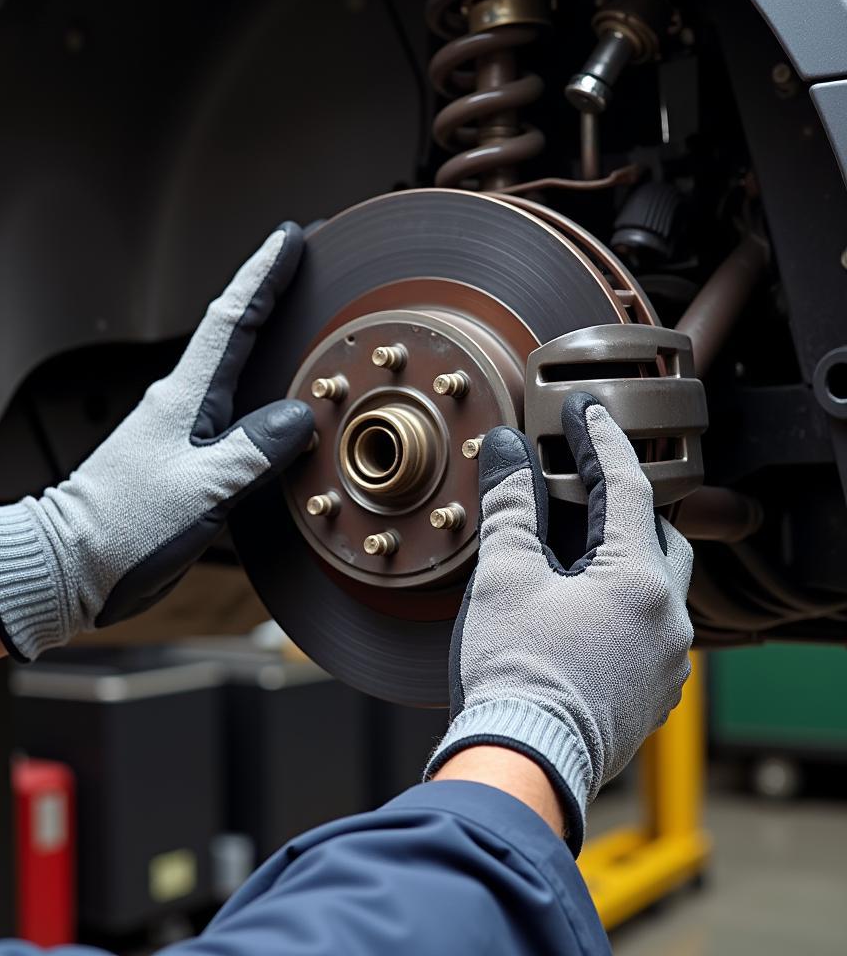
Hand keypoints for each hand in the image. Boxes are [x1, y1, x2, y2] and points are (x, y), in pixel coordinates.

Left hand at [0, 224, 313, 659]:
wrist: (72, 563)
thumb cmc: (124, 526)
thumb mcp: (202, 488)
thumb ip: (254, 451)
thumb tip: (297, 419)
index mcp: (185, 399)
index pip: (232, 320)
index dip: (263, 276)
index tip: (290, 240)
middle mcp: (182, 405)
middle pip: (233, 333)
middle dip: (269, 294)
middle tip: (304, 266)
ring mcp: (180, 431)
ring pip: (233, 372)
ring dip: (264, 342)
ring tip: (300, 324)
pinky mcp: (182, 460)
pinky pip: (231, 415)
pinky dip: (257, 396)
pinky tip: (274, 407)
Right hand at [425, 392, 693, 853]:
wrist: (522, 762)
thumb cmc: (514, 669)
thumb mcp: (505, 575)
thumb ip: (510, 503)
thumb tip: (504, 446)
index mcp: (638, 580)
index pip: (626, 487)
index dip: (600, 441)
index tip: (583, 409)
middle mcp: (668, 619)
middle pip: (658, 535)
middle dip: (624, 503)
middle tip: (584, 483)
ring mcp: (665, 662)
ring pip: (657, 586)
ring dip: (624, 557)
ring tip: (578, 547)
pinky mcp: (651, 693)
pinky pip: (649, 629)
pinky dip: (622, 603)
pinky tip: (583, 607)